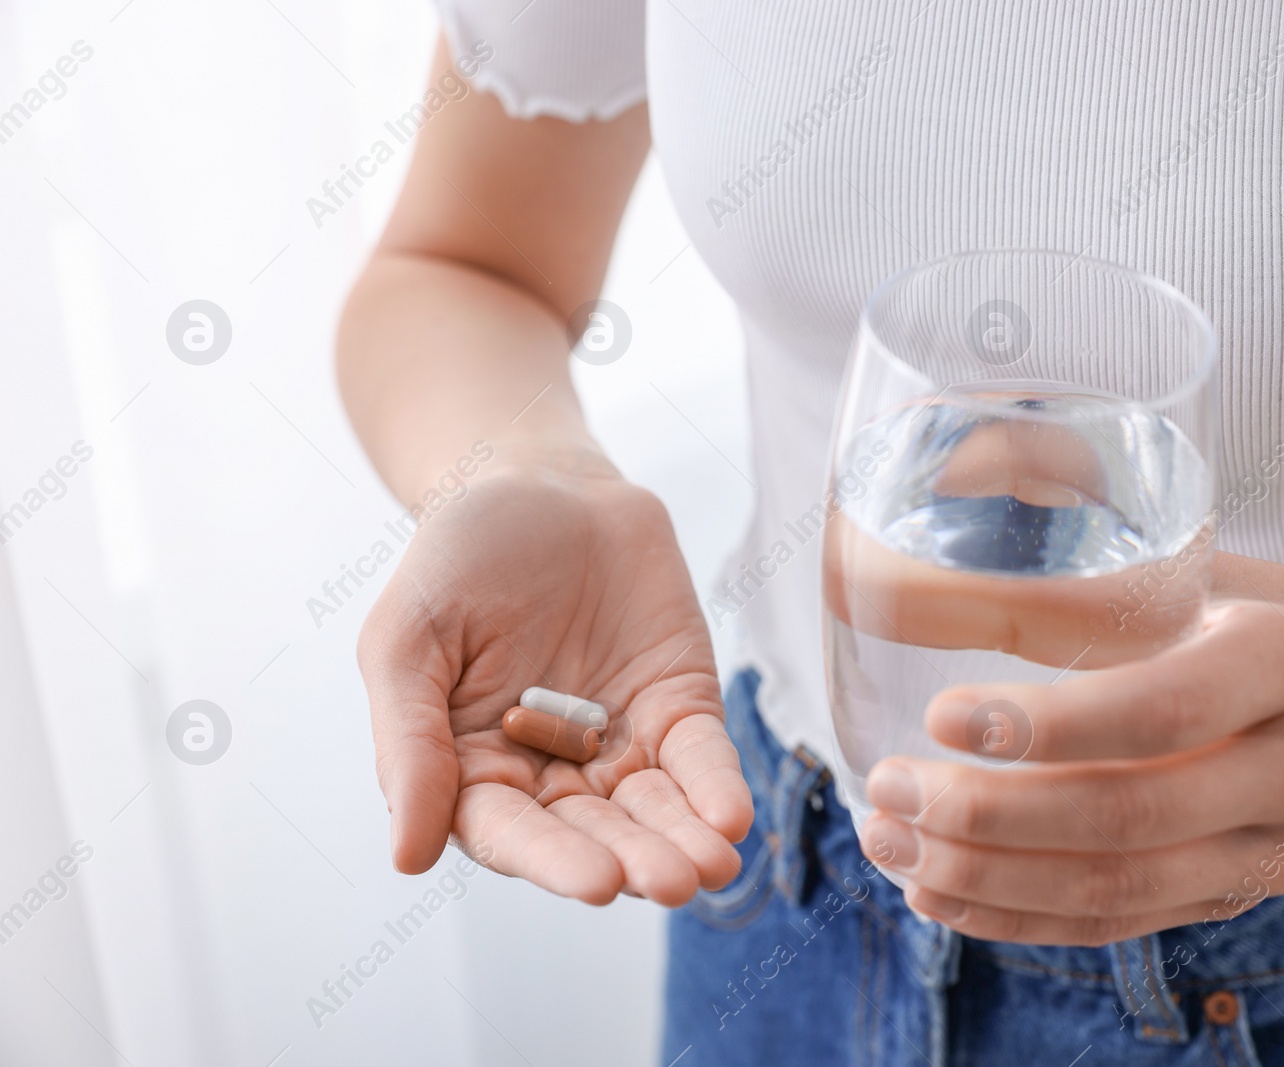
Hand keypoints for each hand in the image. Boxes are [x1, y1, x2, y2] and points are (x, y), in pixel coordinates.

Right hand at [357, 455, 752, 905]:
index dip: (554, 860)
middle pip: (593, 831)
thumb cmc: (456, 560)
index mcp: (474, 771)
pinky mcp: (676, 707)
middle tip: (669, 880)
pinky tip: (733, 816)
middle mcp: (551, 774)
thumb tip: (408, 856)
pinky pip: (699, 757)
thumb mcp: (408, 641)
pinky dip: (716, 787)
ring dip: (684, 839)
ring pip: (654, 807)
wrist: (537, 483)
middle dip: (634, 857)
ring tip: (711, 864)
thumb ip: (410, 744)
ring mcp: (619, 744)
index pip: (512, 833)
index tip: (596, 882)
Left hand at [857, 552, 1283, 944]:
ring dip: (983, 878)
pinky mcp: (1234, 900)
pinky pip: (1117, 925)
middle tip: (889, 788)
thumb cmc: (1264, 617)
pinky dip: (1016, 918)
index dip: (1043, 727)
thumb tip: (917, 559)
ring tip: (889, 843)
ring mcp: (1271, 852)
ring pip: (1113, 891)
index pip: (1160, 711)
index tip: (938, 717)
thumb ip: (1082, 573)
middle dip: (987, 817)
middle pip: (1126, 820)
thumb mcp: (1204, 567)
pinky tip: (937, 894)